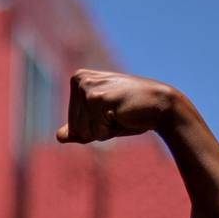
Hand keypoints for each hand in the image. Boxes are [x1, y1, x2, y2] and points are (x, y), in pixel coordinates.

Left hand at [56, 69, 180, 143]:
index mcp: (77, 80)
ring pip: (83, 132)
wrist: (160, 105)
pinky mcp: (96, 98)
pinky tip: (122, 114)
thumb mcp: (101, 122)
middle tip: (116, 114)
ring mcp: (87, 88)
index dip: (93, 127)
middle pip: (75, 128)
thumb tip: (58, 137)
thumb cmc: (131, 113)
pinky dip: (110, 130)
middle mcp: (79, 79)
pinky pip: (95, 132)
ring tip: (119, 113)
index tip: (110, 113)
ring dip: (104, 130)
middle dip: (98, 130)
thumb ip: (79, 129)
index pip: (72, 124)